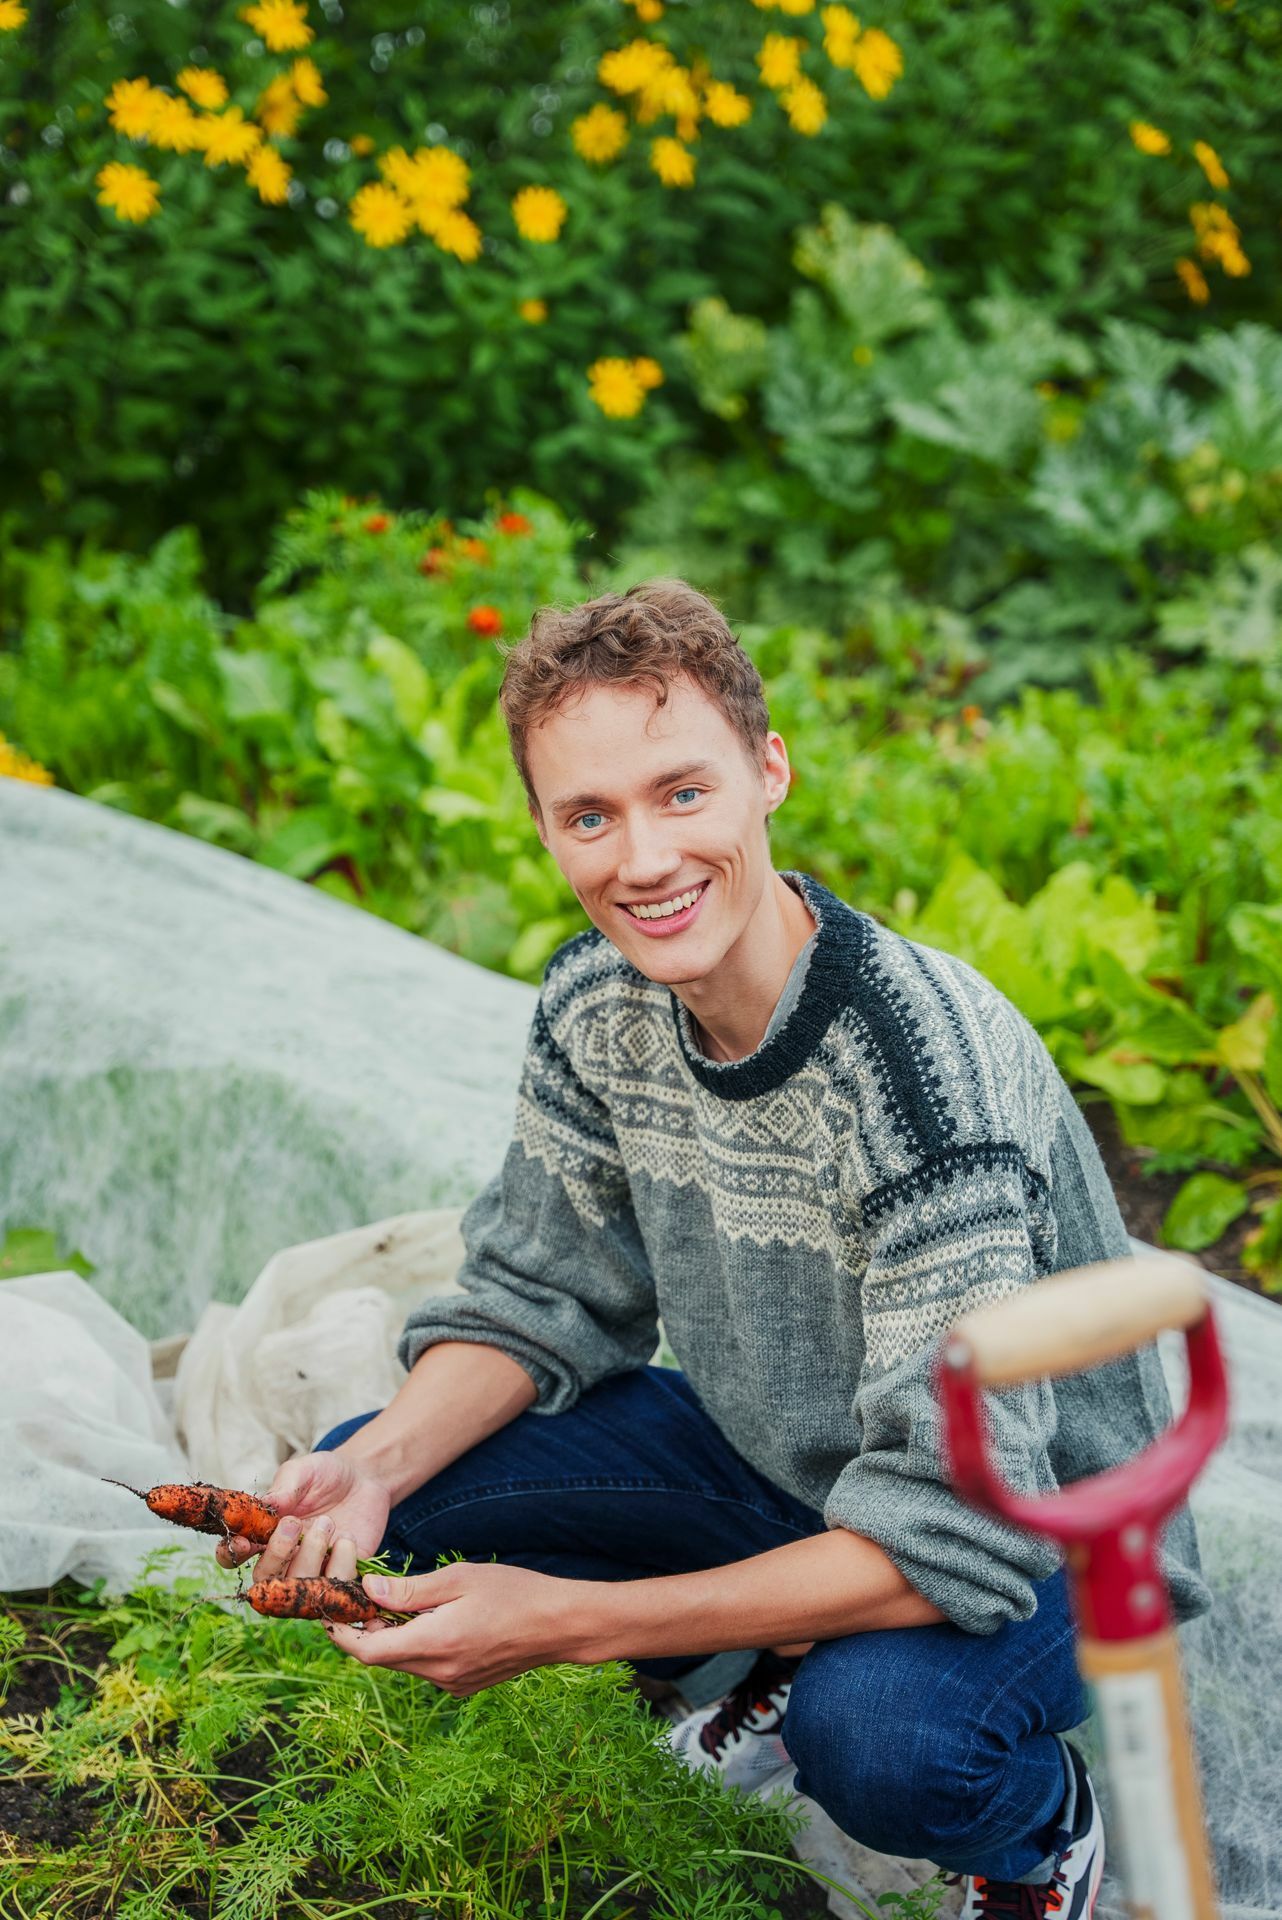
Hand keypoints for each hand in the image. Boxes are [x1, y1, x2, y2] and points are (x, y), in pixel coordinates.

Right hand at [215, 1448, 391, 1579]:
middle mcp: (284, 1558)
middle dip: (276, 1555)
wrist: (366, 1478)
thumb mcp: (303, 1470)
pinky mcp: (341, 1576)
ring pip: (297, 1587)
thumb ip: (284, 1487)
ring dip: (310, 1556)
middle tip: (294, 1523)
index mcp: (264, 1533)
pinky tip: (348, 1538)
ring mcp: (312, 1570)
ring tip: (328, 1522)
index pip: (234, 1555)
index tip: (244, 1541)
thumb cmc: (326, 1474)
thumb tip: (266, 1505)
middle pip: (264, 1579)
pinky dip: (341, 1564)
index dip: (231, 1555)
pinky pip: (334, 1587)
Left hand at [325, 1561, 587, 1695]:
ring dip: (393, 1638)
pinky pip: (427, 1668)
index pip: (368, 1651)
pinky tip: (432, 1620)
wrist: (560, 1625)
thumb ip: (410, 1591)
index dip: (343, 1634)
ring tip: (400, 1604)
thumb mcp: (458, 1579)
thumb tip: (368, 1592)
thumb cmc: (513, 1592)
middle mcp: (439, 1673)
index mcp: (434, 1644)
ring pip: (404, 1663)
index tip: (331, 1612)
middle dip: (367, 1631)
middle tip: (364, 1598)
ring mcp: (453, 1683)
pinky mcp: (465, 1685)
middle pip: (383, 1658)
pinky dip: (417, 1646)